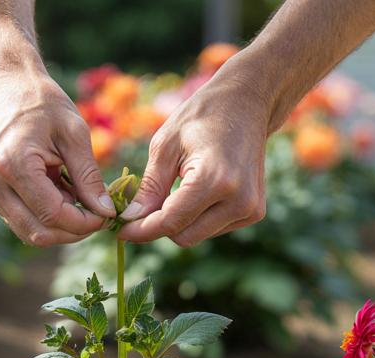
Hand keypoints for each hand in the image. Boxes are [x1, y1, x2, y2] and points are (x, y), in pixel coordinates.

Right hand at [0, 73, 114, 245]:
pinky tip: (61, 194)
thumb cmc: (42, 102)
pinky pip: (22, 221)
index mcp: (12, 164)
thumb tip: (106, 212)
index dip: (84, 222)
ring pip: (30, 232)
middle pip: (39, 232)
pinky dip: (46, 217)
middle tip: (98, 214)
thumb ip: (89, 176)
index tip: (107, 214)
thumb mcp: (74, 133)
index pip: (52, 214)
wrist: (6, 86)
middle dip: (74, 231)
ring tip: (78, 198)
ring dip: (61, 226)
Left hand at [117, 77, 269, 245]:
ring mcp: (250, 209)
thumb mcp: (165, 145)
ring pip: (198, 236)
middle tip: (140, 209)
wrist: (246, 104)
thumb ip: (150, 187)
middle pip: (184, 236)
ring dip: (179, 222)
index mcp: (216, 180)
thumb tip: (130, 220)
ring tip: (173, 191)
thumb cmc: (201, 117)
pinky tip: (196, 192)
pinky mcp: (254, 213)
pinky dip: (197, 218)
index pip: (171, 222)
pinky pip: (213, 229)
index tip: (120, 231)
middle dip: (158, 226)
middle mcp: (239, 201)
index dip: (141, 230)